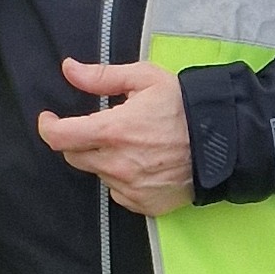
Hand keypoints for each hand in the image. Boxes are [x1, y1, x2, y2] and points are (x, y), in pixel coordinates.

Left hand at [37, 58, 194, 216]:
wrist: (226, 143)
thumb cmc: (185, 106)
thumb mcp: (145, 79)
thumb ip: (101, 76)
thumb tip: (69, 69)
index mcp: (113, 131)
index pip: (60, 138)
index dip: (48, 127)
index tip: (49, 119)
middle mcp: (117, 164)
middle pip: (74, 157)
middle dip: (79, 141)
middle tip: (101, 128)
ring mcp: (131, 188)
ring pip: (98, 174)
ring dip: (104, 159)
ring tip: (132, 144)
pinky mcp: (144, 204)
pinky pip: (119, 193)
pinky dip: (123, 178)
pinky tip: (144, 163)